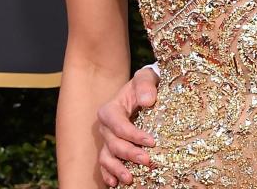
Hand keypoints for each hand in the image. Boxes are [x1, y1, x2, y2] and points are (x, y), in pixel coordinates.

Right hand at [97, 67, 158, 186]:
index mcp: (110, 110)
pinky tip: (115, 183)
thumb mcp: (146, 78)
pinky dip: (108, 174)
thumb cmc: (145, 85)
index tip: (151, 141)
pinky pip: (105, 164)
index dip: (134, 135)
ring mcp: (106, 139)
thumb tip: (147, 101)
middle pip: (114, 144)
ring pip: (106, 157)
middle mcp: (105, 127)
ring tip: (129, 179)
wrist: (145, 91)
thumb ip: (145, 85)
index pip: (119, 126)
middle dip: (129, 154)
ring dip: (117, 169)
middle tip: (147, 161)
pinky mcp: (110, 148)